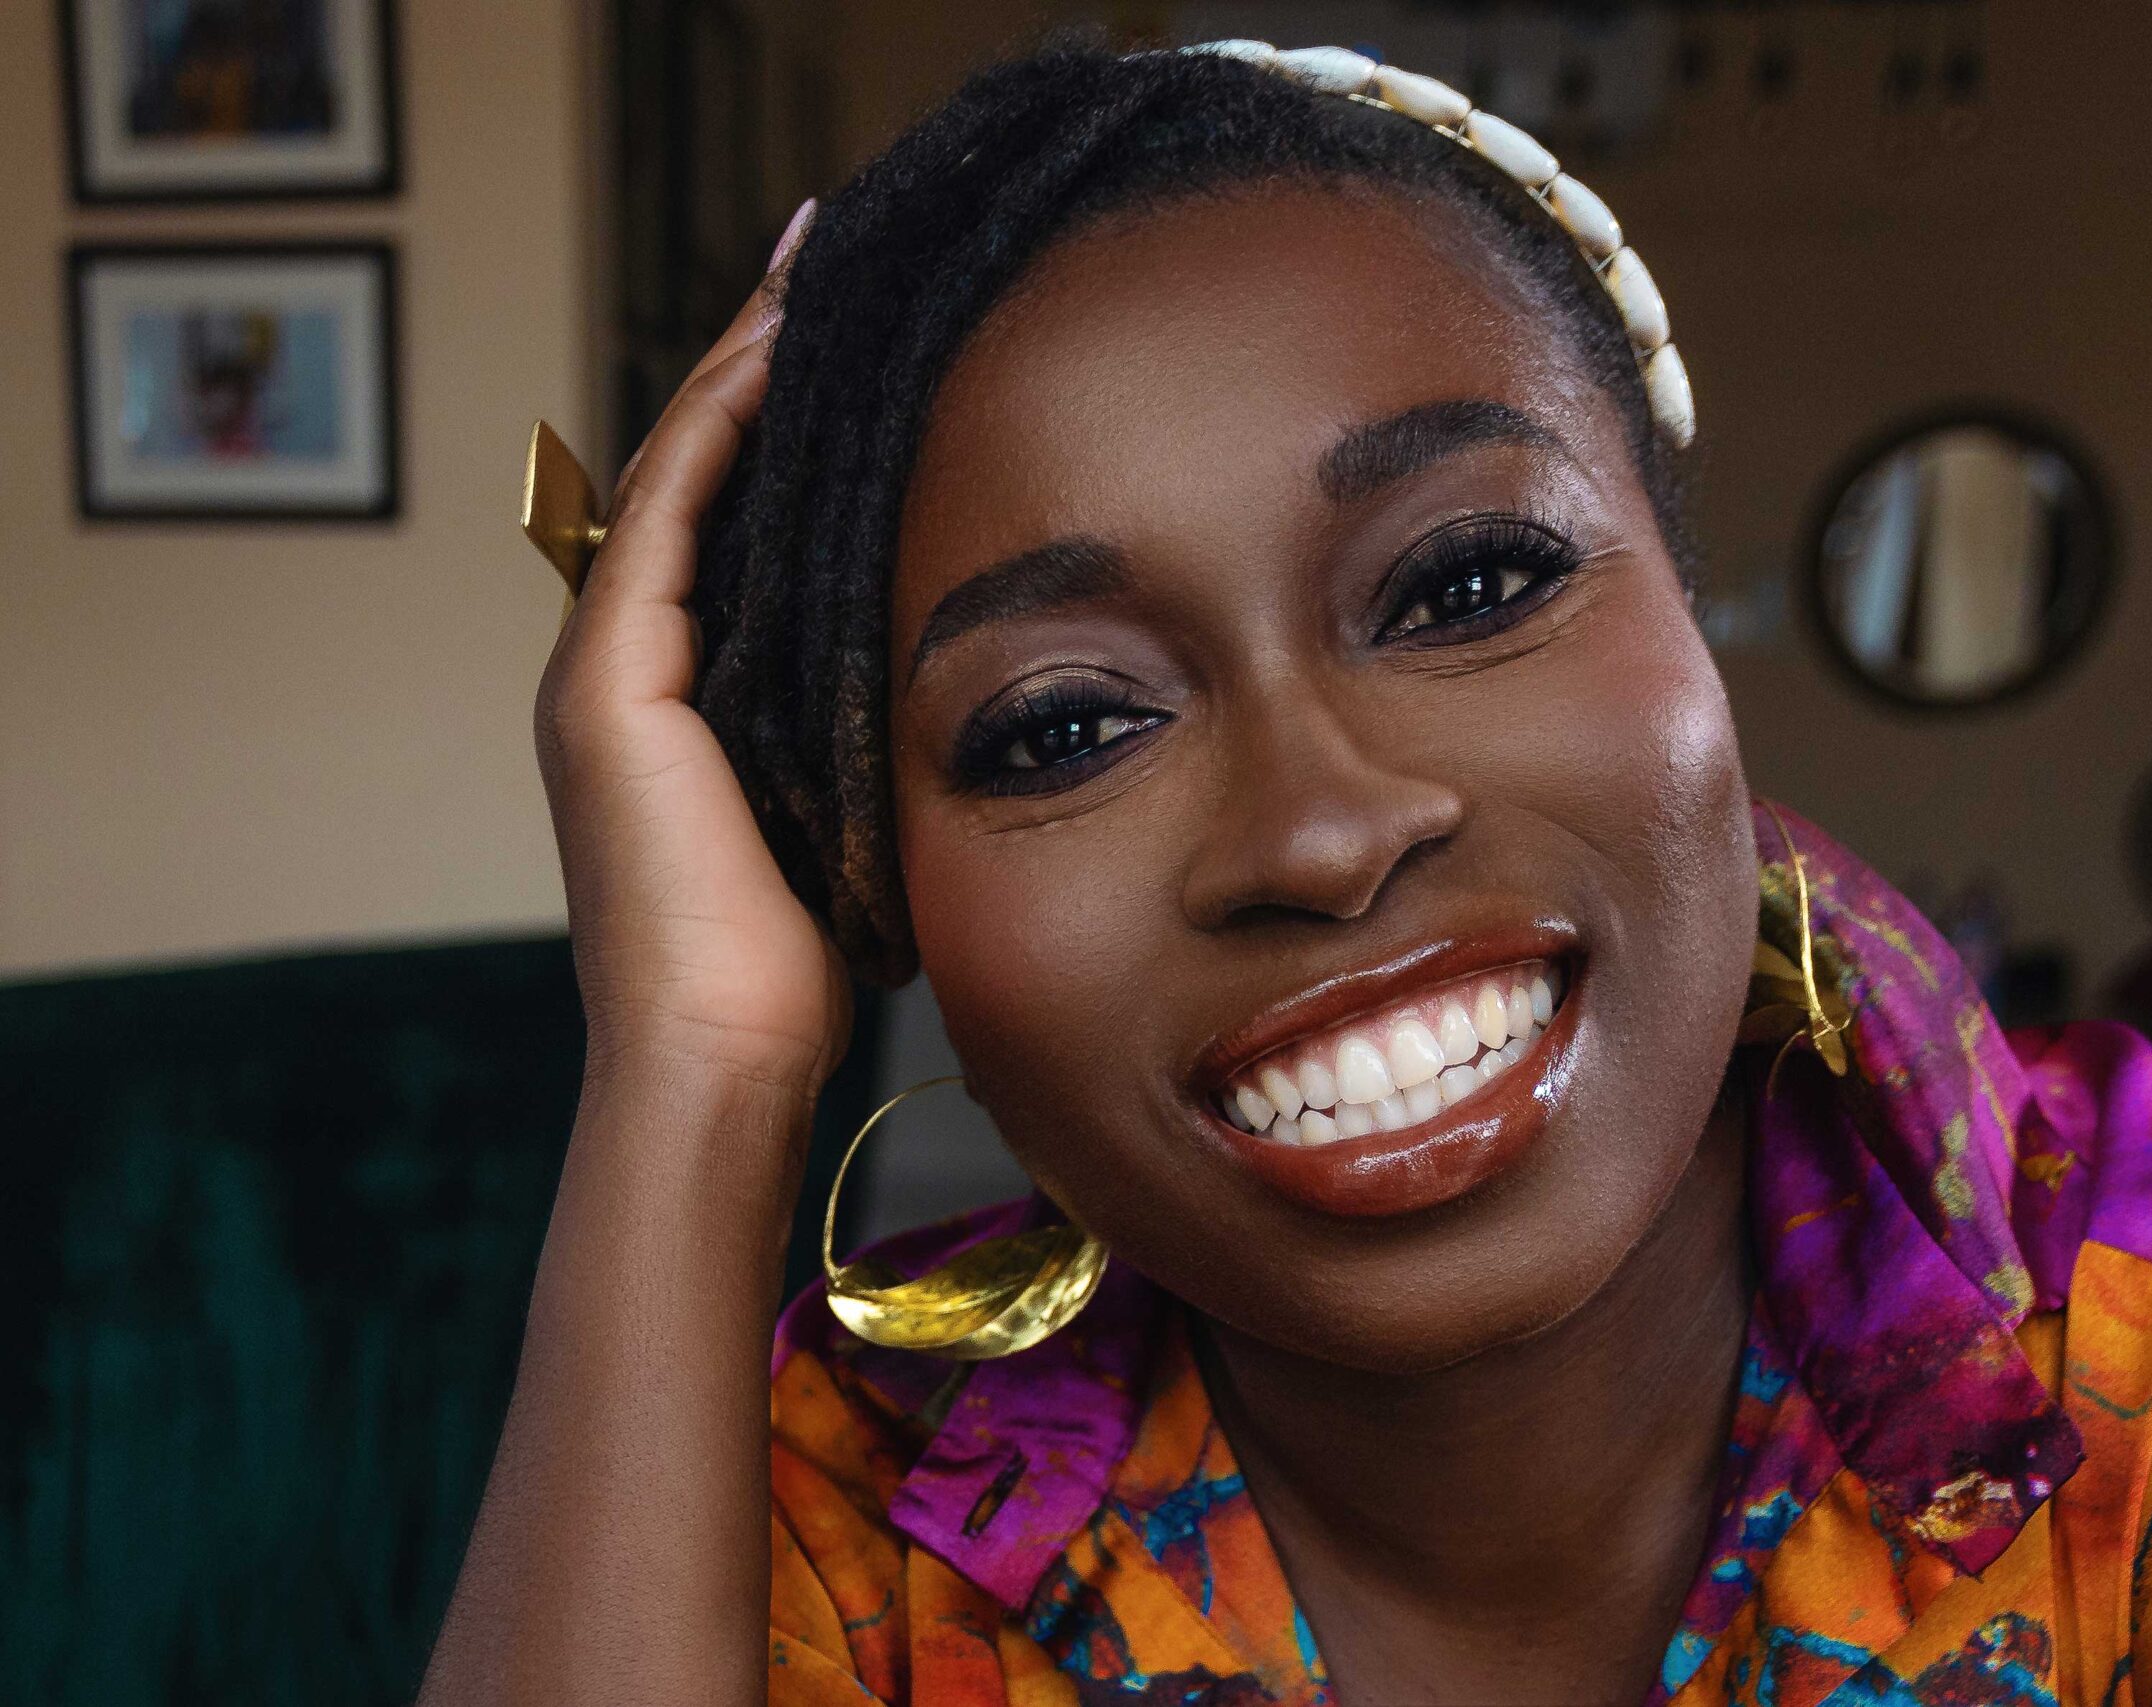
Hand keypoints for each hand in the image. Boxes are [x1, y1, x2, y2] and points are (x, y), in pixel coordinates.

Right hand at [534, 209, 849, 1105]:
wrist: (728, 1055)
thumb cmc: (809, 965)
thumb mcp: (857, 813)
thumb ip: (879, 734)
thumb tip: (984, 694)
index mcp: (689, 694)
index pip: (738, 522)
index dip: (789, 422)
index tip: (860, 337)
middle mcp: (631, 663)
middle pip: (702, 474)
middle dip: (765, 363)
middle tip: (830, 258)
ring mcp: (605, 668)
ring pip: (678, 473)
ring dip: (744, 365)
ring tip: (810, 271)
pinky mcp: (604, 684)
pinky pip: (667, 517)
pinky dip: (720, 428)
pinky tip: (779, 354)